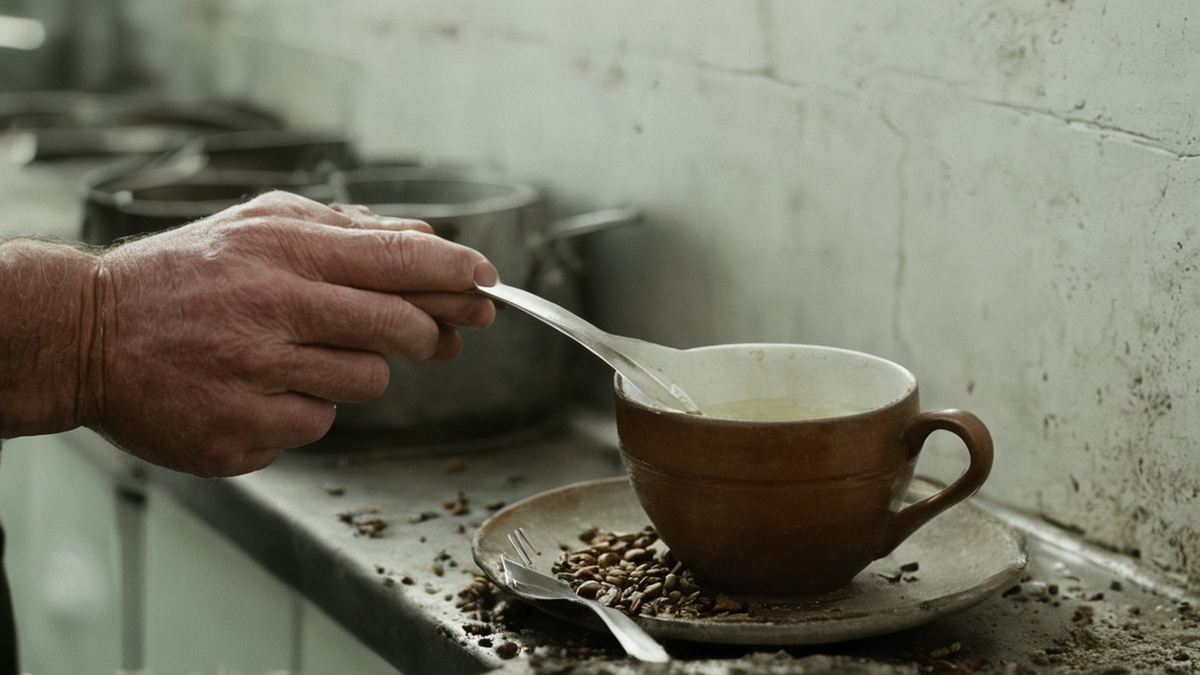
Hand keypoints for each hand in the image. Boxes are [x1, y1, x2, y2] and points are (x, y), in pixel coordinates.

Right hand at [88, 191, 496, 476]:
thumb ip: (344, 231)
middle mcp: (273, 311)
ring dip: (355, 371)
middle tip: (440, 338)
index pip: (398, 259)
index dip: (456, 272)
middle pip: (399, 327)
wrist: (89, 335)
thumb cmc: (183, 277)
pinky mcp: (241, 433)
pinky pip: (315, 424)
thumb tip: (425, 240)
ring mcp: (256, 378)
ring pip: (365, 383)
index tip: (487, 281)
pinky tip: (261, 388)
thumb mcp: (259, 227)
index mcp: (282, 251)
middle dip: (432, 334)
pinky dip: (304, 408)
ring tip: (303, 354)